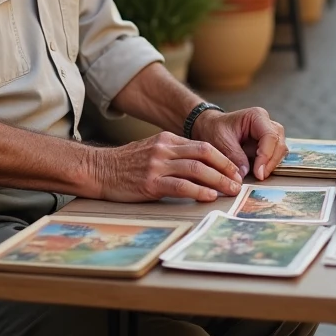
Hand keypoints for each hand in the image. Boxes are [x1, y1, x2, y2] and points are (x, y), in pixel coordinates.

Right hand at [91, 131, 241, 202]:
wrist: (98, 169)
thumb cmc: (125, 164)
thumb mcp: (151, 149)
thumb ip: (173, 153)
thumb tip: (198, 164)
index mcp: (167, 139)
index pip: (203, 146)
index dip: (222, 158)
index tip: (234, 170)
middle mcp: (164, 149)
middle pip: (204, 154)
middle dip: (225, 168)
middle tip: (238, 181)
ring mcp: (157, 165)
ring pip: (196, 169)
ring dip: (217, 180)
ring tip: (230, 190)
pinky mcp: (150, 182)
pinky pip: (180, 186)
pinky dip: (198, 191)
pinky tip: (208, 196)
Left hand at [191, 107, 287, 180]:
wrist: (210, 127)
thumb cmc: (214, 129)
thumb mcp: (220, 141)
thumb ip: (234, 156)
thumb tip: (245, 174)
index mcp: (256, 116)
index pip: (269, 136)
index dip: (266, 156)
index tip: (259, 173)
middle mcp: (267, 123)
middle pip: (279, 143)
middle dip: (271, 162)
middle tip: (259, 177)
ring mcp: (269, 132)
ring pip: (280, 150)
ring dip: (271, 164)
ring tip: (258, 174)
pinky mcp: (268, 143)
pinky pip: (275, 155)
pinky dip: (269, 164)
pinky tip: (258, 171)